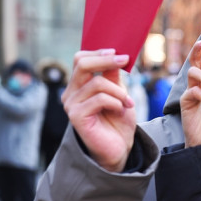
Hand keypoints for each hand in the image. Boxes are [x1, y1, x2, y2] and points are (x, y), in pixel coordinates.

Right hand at [61, 49, 135, 172]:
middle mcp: (71, 92)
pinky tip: (121, 109)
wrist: (119, 147)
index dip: (99, 52)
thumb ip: (113, 76)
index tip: (120, 53)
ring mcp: (71, 104)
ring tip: (128, 102)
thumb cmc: (118, 120)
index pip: (81, 59)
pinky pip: (99, 99)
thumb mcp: (119, 93)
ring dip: (118, 91)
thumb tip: (116, 55)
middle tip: (125, 60)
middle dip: (106, 60)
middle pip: (82, 64)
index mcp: (79, 84)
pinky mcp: (76, 116)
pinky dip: (115, 102)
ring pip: (96, 83)